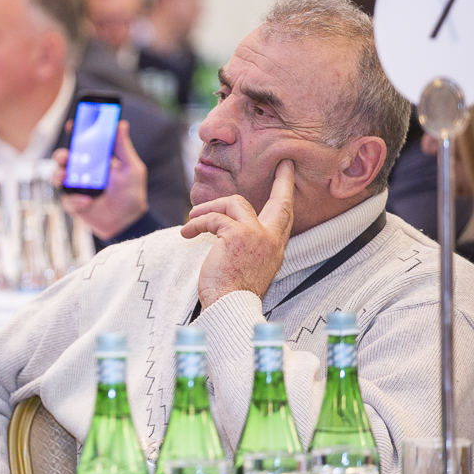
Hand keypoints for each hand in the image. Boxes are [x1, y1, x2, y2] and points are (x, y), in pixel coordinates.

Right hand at [54, 120, 148, 239]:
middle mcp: (83, 171)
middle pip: (64, 158)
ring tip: (64, 178)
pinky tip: (87, 202)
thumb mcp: (131, 167)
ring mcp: (76, 188)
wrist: (128, 222)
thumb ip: (123, 147)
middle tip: (65, 157)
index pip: (81, 143)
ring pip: (57, 177)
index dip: (74, 133)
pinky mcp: (74, 204)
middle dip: (61, 155)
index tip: (71, 125)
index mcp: (96, 160)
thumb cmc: (131, 193)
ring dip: (58, 175)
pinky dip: (75, 200)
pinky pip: (67, 199)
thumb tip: (121, 124)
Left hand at [180, 159, 294, 308]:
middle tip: (282, 165)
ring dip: (210, 208)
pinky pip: (213, 218)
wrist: (228, 308)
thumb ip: (248, 246)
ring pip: (235, 203)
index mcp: (275, 249)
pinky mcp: (236, 234)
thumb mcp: (247, 267)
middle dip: (283, 182)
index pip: (285, 218)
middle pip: (280, 203)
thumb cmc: (231, 294)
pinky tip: (186, 233)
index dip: (285, 194)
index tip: (287, 174)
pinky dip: (196, 223)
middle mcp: (271, 240)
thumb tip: (227, 230)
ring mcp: (256, 235)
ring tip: (193, 218)